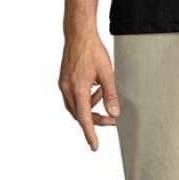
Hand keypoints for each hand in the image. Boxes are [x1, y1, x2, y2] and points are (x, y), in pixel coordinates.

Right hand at [58, 30, 120, 150]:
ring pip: (76, 106)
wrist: (79, 33)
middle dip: (95, 119)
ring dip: (90, 107)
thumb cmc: (93, 50)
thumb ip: (110, 94)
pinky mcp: (64, 80)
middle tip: (111, 120)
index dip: (90, 133)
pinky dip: (85, 98)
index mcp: (77, 88)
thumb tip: (114, 112)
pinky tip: (95, 88)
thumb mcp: (106, 72)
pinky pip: (73, 97)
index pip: (84, 118)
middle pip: (79, 115)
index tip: (94, 146)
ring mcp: (63, 85)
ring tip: (104, 94)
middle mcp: (67, 89)